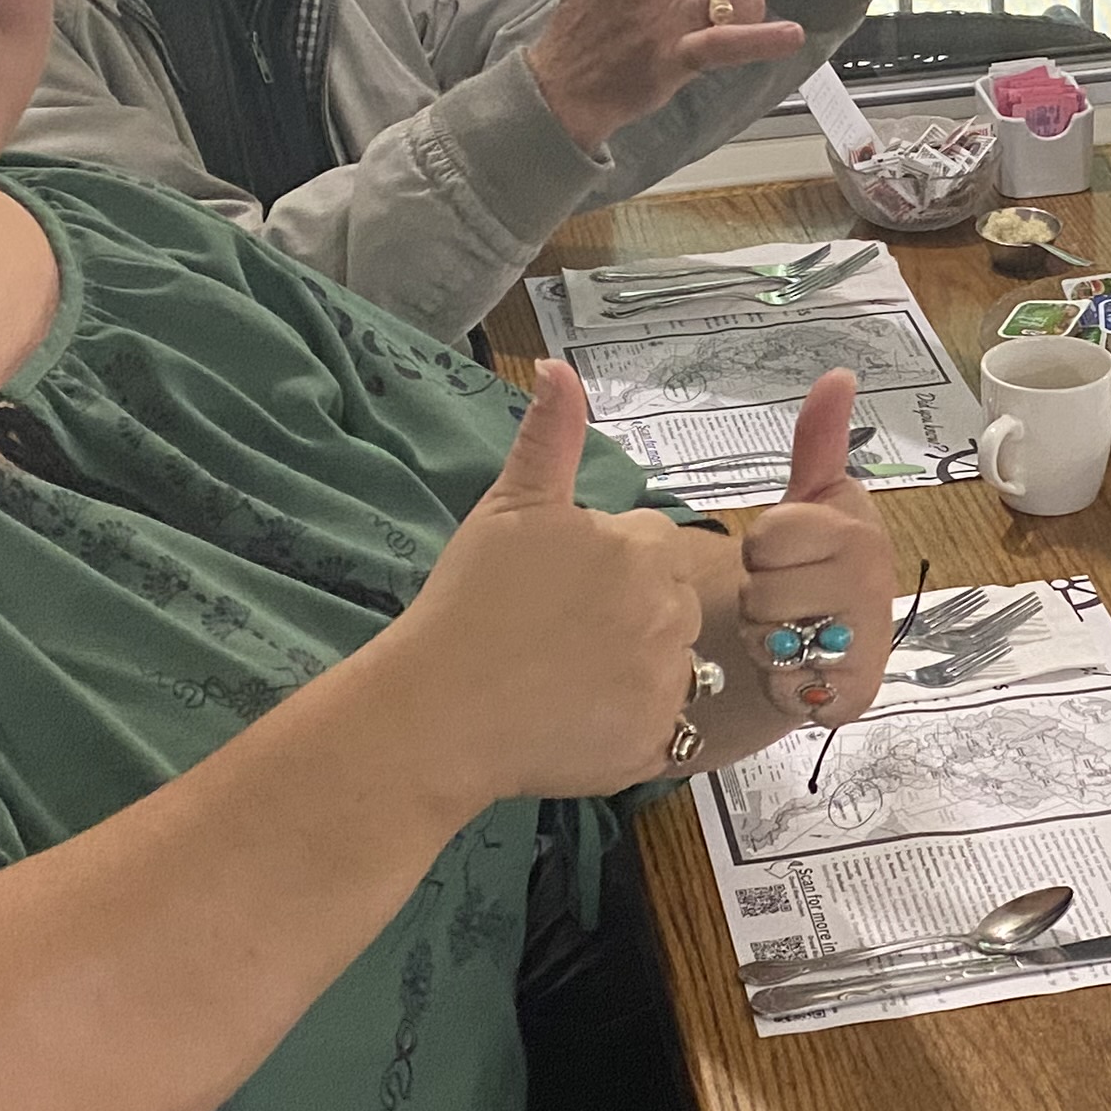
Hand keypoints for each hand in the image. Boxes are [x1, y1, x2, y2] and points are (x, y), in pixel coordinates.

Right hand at [411, 363, 712, 802]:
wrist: (440, 707)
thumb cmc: (468, 604)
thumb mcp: (509, 506)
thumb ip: (550, 436)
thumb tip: (558, 368)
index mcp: (642, 548)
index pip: (652, 547)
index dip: (605, 567)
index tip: (558, 590)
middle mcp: (670, 612)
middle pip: (670, 605)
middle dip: (627, 615)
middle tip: (556, 634)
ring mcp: (666, 681)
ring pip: (669, 666)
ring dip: (633, 669)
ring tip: (562, 677)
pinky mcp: (654, 742)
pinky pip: (658, 728)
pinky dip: (624, 725)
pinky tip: (572, 718)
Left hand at [739, 373, 895, 730]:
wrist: (838, 645)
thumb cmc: (816, 565)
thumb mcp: (811, 500)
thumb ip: (819, 441)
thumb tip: (839, 373)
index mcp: (856, 525)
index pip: (768, 534)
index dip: (761, 549)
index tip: (785, 554)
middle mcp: (874, 578)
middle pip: (761, 588)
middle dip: (760, 599)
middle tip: (786, 599)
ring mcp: (869, 635)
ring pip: (768, 637)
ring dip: (766, 641)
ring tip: (792, 633)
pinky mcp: (858, 689)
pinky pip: (785, 683)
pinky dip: (780, 683)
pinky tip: (801, 670)